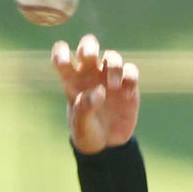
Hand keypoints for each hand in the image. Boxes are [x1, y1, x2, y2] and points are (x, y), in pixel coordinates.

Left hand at [51, 34, 139, 154]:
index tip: (64, 62)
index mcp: (72, 80)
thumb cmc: (87, 132)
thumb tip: (100, 91)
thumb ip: (85, 107)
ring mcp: (109, 77)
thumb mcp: (81, 125)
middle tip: (90, 57)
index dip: (61, 52)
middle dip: (89, 47)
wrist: (107, 145)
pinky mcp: (127, 85)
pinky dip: (130, 78)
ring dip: (113, 66)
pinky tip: (127, 95)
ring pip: (112, 56)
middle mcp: (90, 73)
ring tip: (113, 86)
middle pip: (88, 45)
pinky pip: (131, 71)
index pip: (62, 56)